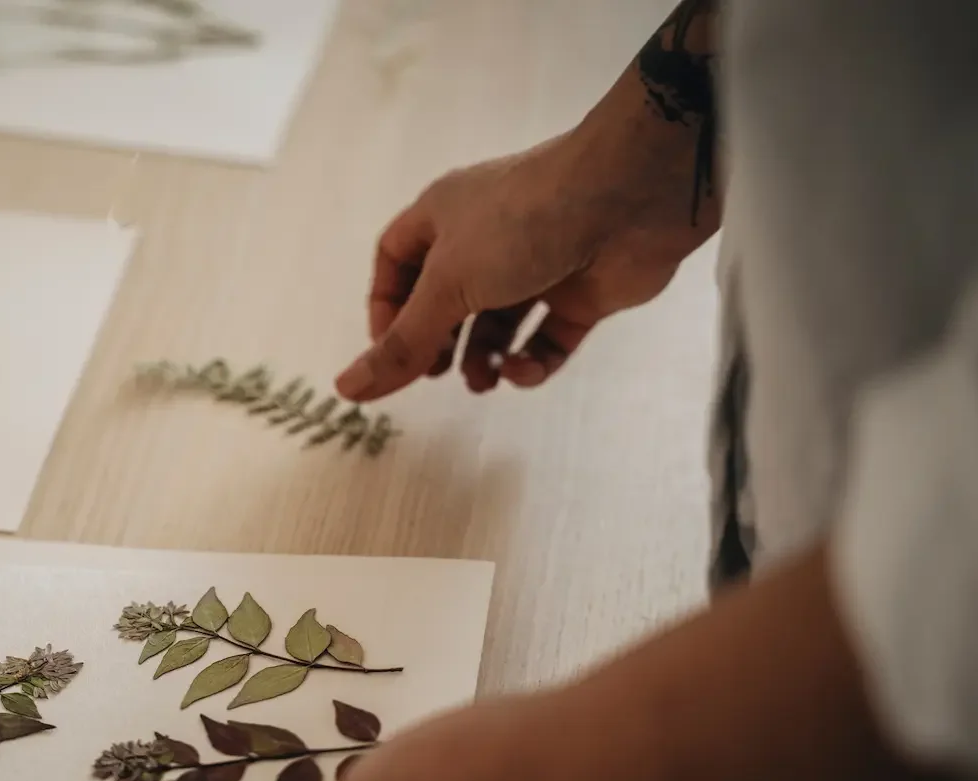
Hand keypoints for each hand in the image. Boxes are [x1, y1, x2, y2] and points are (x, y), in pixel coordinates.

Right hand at [337, 132, 711, 402]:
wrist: (630, 195)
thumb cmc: (525, 220)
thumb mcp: (447, 286)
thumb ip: (401, 343)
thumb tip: (347, 388)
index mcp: (443, 216)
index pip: (396, 263)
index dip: (385, 309)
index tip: (389, 353)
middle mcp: (487, 238)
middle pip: (444, 301)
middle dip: (437, 344)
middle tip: (435, 376)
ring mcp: (536, 264)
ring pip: (496, 324)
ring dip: (482, 359)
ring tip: (481, 381)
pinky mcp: (580, 291)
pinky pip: (545, 338)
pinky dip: (531, 362)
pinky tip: (522, 369)